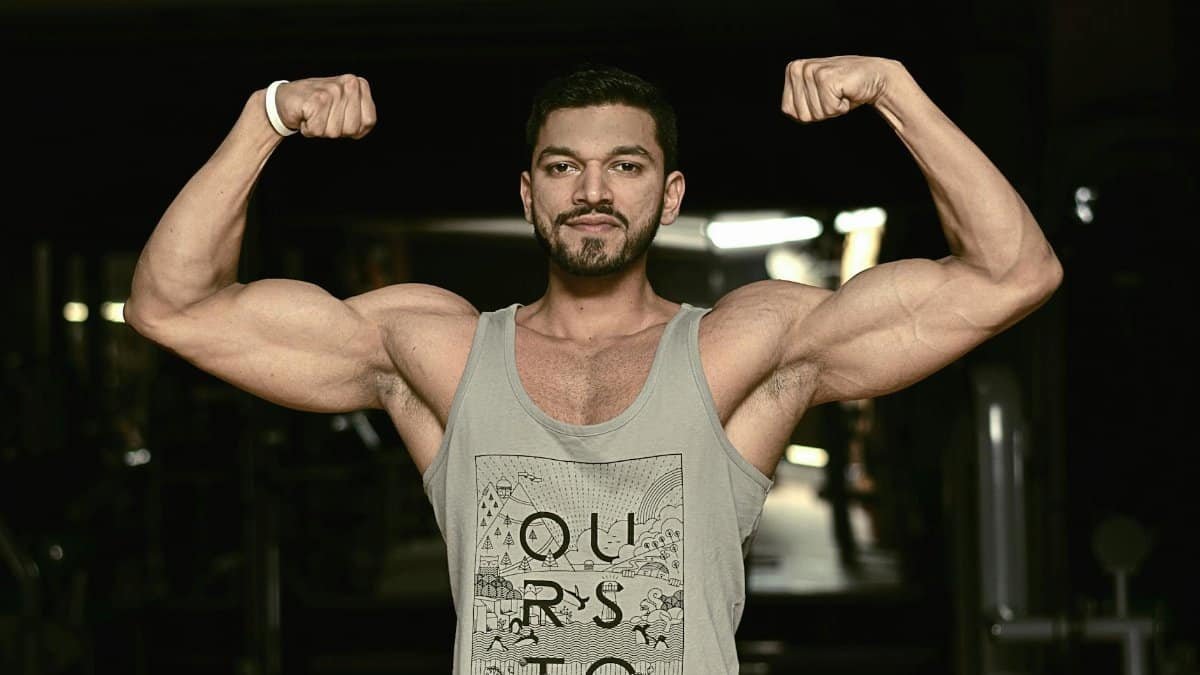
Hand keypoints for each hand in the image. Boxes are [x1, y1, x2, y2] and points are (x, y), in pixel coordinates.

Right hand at [273, 74, 376, 138]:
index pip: (369, 121)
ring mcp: (332, 91)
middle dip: (337, 130)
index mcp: (359, 85)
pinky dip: (308, 130)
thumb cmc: (317, 104)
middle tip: (325, 117)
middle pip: (352, 128)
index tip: (341, 119)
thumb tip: (362, 127)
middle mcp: (348, 84)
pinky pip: (317, 130)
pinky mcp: (315, 100)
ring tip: (315, 115)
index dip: (354, 128)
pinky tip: (306, 115)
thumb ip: (361, 115)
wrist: (286, 98)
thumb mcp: (345, 107)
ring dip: (321, 130)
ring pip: (334, 132)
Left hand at [780, 56, 898, 122]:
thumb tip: (786, 111)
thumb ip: (798, 101)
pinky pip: (830, 109)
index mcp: (792, 70)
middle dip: (822, 111)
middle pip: (803, 114)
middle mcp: (798, 68)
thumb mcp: (815, 95)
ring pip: (816, 113)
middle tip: (834, 94)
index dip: (811, 111)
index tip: (824, 97)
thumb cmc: (843, 89)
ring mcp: (811, 71)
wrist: (874, 76)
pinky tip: (846, 91)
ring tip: (840, 91)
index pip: (789, 111)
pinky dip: (842, 107)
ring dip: (833, 108)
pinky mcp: (826, 78)